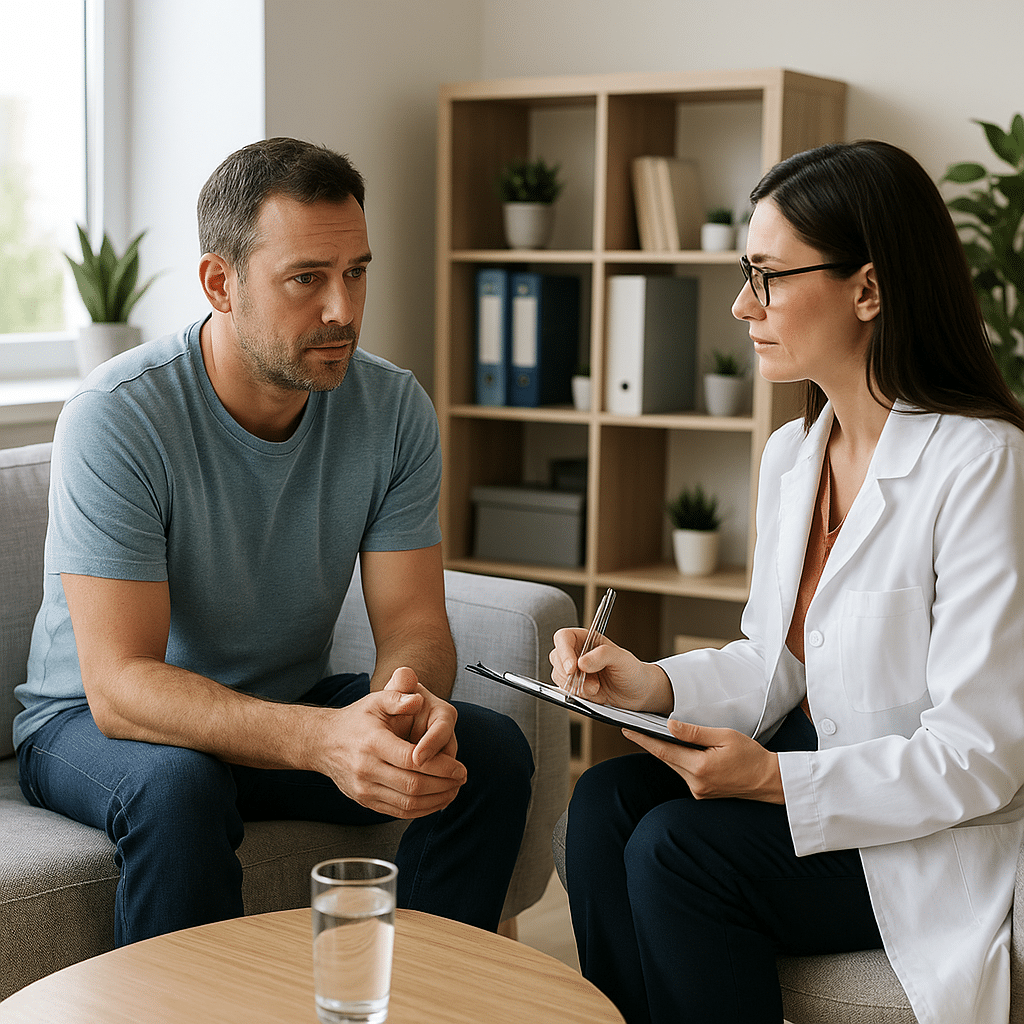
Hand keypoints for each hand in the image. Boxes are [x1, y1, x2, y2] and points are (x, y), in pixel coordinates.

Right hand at [313, 667, 465, 818]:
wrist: (323, 743)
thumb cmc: (356, 720)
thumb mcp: (375, 700)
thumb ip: (398, 697)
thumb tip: (418, 699)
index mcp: (372, 742)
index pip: (412, 761)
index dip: (440, 767)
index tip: (460, 768)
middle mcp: (366, 769)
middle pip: (412, 786)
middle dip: (443, 785)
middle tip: (461, 779)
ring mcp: (364, 789)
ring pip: (407, 804)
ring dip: (436, 801)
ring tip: (453, 791)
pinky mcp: (365, 801)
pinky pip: (397, 812)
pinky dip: (420, 810)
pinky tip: (436, 802)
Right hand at [548, 627, 672, 713]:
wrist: (639, 694)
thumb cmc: (633, 672)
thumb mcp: (622, 659)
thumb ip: (603, 655)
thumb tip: (582, 662)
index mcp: (587, 639)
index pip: (563, 638)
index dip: (564, 651)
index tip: (572, 667)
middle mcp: (578, 653)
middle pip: (556, 657)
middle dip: (569, 673)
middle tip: (586, 682)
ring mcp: (576, 671)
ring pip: (558, 675)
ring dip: (575, 685)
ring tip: (595, 688)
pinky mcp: (576, 687)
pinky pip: (565, 690)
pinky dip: (577, 694)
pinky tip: (593, 693)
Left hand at [624, 720, 783, 803]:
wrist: (769, 781)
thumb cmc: (750, 755)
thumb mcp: (724, 736)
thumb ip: (695, 732)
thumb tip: (670, 725)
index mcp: (700, 768)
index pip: (663, 750)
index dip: (643, 739)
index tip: (627, 730)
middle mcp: (696, 783)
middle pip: (666, 758)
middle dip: (649, 743)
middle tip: (633, 727)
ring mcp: (698, 791)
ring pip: (674, 766)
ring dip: (665, 751)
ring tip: (651, 733)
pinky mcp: (702, 793)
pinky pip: (684, 773)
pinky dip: (678, 760)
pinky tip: (677, 748)